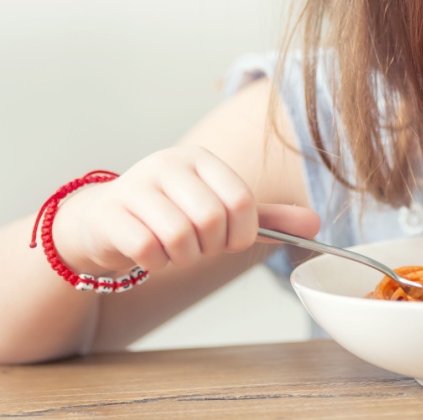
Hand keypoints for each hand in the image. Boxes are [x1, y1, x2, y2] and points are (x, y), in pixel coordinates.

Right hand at [51, 146, 318, 274]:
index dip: (242, 234)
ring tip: (175, 250)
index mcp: (202, 159)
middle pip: (212, 219)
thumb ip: (266, 217)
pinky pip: (147, 249)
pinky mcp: (111, 212)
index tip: (228, 241)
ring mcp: (137, 184)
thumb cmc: (172, 214)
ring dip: (183, 258)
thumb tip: (316, 224)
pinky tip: (151, 255)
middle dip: (211, 247)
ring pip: (180, 235)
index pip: (241, 201)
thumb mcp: (220, 211)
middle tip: (198, 247)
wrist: (106, 220)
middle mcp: (169, 163)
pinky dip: (156, 263)